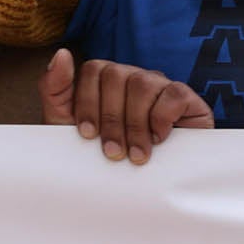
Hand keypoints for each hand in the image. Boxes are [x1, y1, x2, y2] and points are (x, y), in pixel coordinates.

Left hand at [40, 49, 211, 163]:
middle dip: (111, 119)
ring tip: (135, 155)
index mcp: (106, 82)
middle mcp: (134, 78)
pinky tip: (158, 139)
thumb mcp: (67, 127)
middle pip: (117, 75)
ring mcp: (161, 86)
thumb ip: (56, 90)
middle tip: (113, 152)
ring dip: (135, 125)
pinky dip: (161, 119)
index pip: (94, 69)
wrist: (138, 189)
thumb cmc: (99, 157)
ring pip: (143, 84)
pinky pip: (173, 94)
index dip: (87, 102)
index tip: (87, 136)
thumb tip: (61, 53)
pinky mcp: (187, 98)